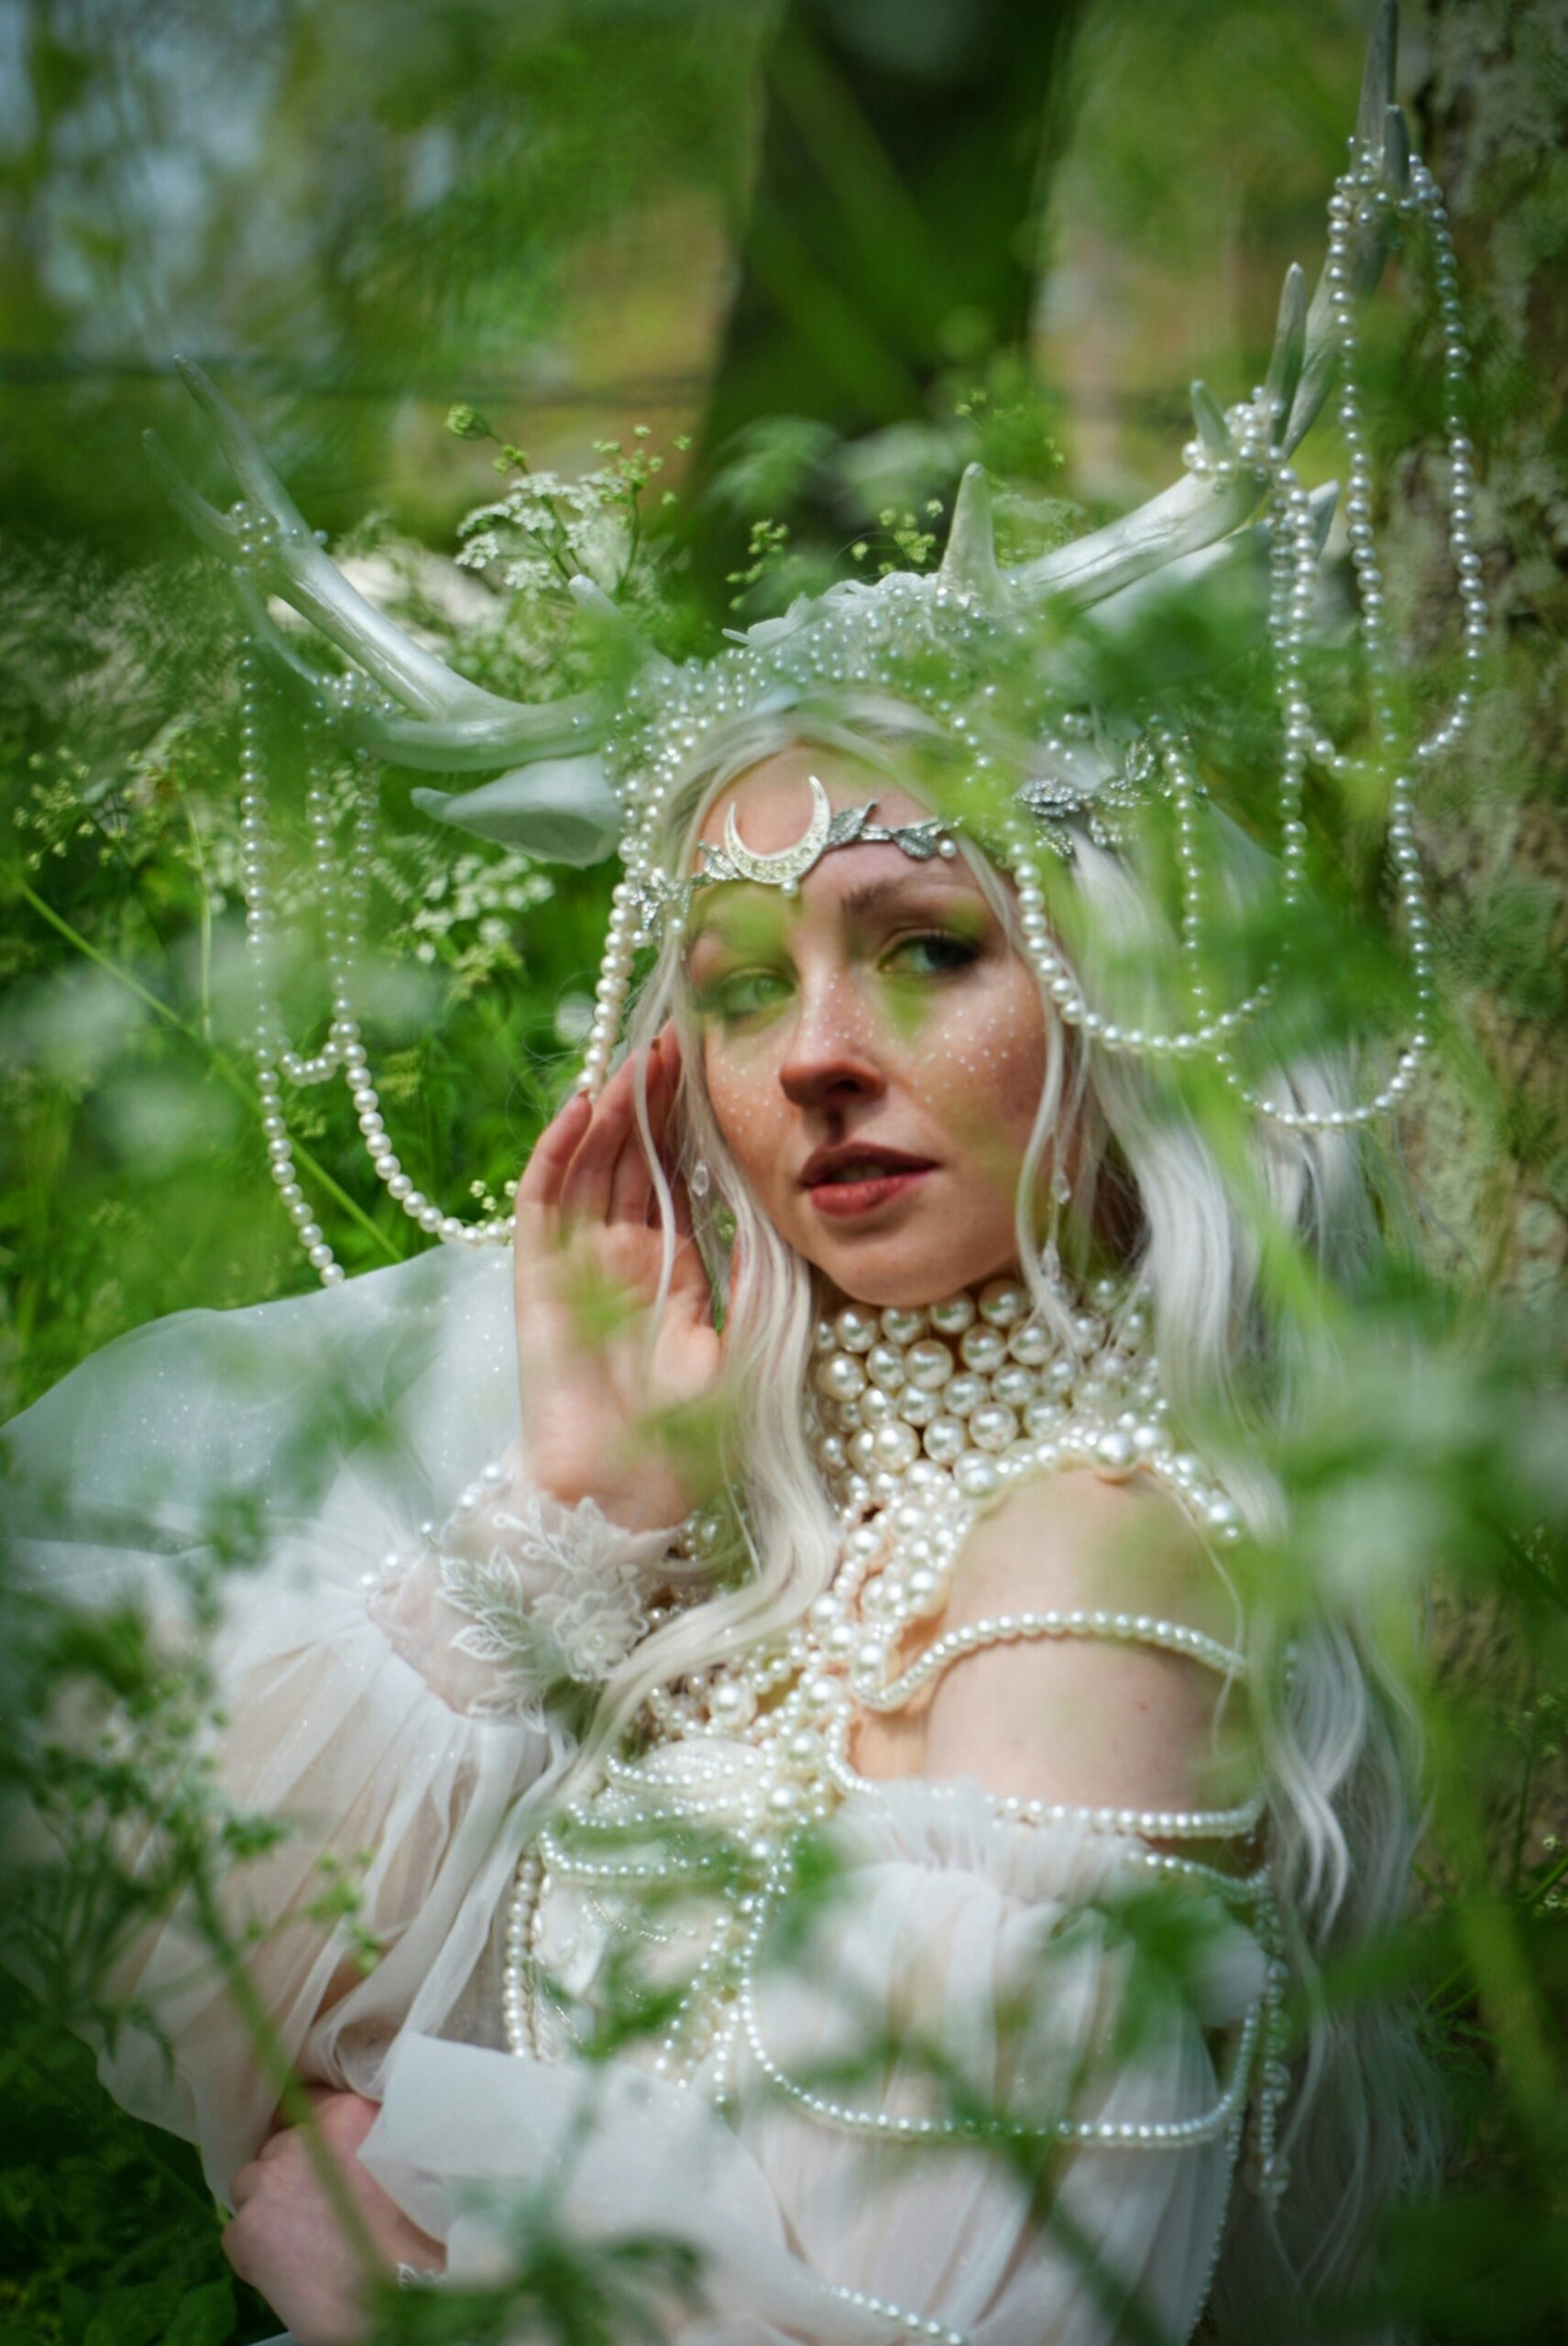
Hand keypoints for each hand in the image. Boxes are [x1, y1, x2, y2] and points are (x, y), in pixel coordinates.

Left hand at [223, 2090, 442, 2345]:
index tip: (321, 2158)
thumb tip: (345, 2148)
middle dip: (290, 2175)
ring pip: (250, 2186)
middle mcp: (301, 2138)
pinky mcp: (247, 2228)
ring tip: (299, 2242)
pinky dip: (254, 2253)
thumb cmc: (416, 2234)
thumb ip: (366, 2139)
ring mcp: (269, 2180)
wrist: (402, 2292)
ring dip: (268, 2209)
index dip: (312, 2136)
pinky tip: (288, 2271)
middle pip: (277, 2148)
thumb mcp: (400, 2159)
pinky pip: (237, 2233)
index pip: (308, 2102)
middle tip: (317, 2209)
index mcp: (345, 2114)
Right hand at [514, 1028, 724, 1530]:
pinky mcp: (537, 1279)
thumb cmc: (689, 1437)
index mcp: (674, 1268)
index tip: (713, 1065)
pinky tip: (581, 1109)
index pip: (681, 1176)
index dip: (691, 1122)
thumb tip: (779, 1203)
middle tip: (677, 1035)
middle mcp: (623, 1257)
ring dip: (612, 1110)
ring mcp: (577, 1264)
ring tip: (639, 1054)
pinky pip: (543, 1204)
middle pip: (635, 1158)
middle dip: (654, 1099)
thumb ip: (756, 1274)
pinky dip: (558, 1154)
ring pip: (591, 1166)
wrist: (626, 1496)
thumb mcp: (747, 1341)